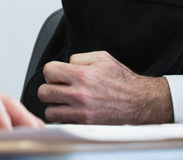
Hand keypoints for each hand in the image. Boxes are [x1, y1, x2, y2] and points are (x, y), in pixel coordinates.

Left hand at [38, 51, 173, 124]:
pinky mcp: (85, 125)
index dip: (52, 72)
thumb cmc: (122, 80)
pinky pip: (62, 123)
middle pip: (44, 92)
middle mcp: (79, 94)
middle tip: (59, 88)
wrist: (138, 102)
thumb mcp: (102, 57)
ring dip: (55, 105)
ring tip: (64, 102)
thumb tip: (65, 64)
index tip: (57, 75)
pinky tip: (72, 112)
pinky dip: (64, 118)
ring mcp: (81, 112)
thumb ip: (79, 58)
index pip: (49, 71)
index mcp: (82, 75)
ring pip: (50, 111)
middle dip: (50, 88)